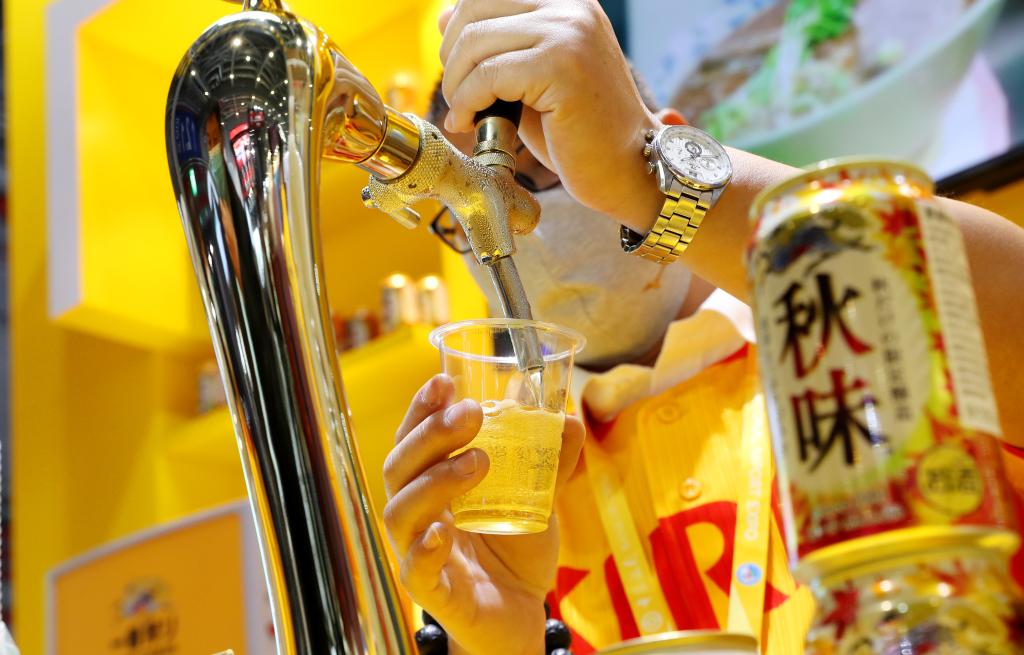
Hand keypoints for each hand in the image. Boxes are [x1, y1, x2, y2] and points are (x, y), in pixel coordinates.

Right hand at [383, 375, 584, 654]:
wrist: (522, 612)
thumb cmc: (515, 550)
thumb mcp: (538, 499)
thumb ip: (551, 461)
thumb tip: (568, 416)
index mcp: (433, 483)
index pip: (413, 438)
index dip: (421, 410)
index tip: (443, 382)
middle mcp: (417, 513)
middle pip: (400, 467)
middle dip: (431, 434)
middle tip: (472, 413)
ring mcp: (418, 552)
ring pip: (400, 512)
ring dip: (434, 481)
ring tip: (478, 461)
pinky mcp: (432, 593)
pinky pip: (414, 570)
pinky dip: (423, 549)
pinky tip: (443, 530)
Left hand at [438, 0, 661, 226]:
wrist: (625, 167)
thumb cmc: (576, 129)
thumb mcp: (530, 75)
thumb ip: (496, 43)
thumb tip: (444, 17)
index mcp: (567, 0)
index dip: (457, 31)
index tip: (459, 73)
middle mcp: (571, 6)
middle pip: (474, 10)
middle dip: (451, 57)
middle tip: (458, 98)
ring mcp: (569, 32)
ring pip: (475, 41)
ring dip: (456, 84)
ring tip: (465, 114)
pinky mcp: (561, 65)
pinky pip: (488, 75)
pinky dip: (467, 102)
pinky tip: (470, 123)